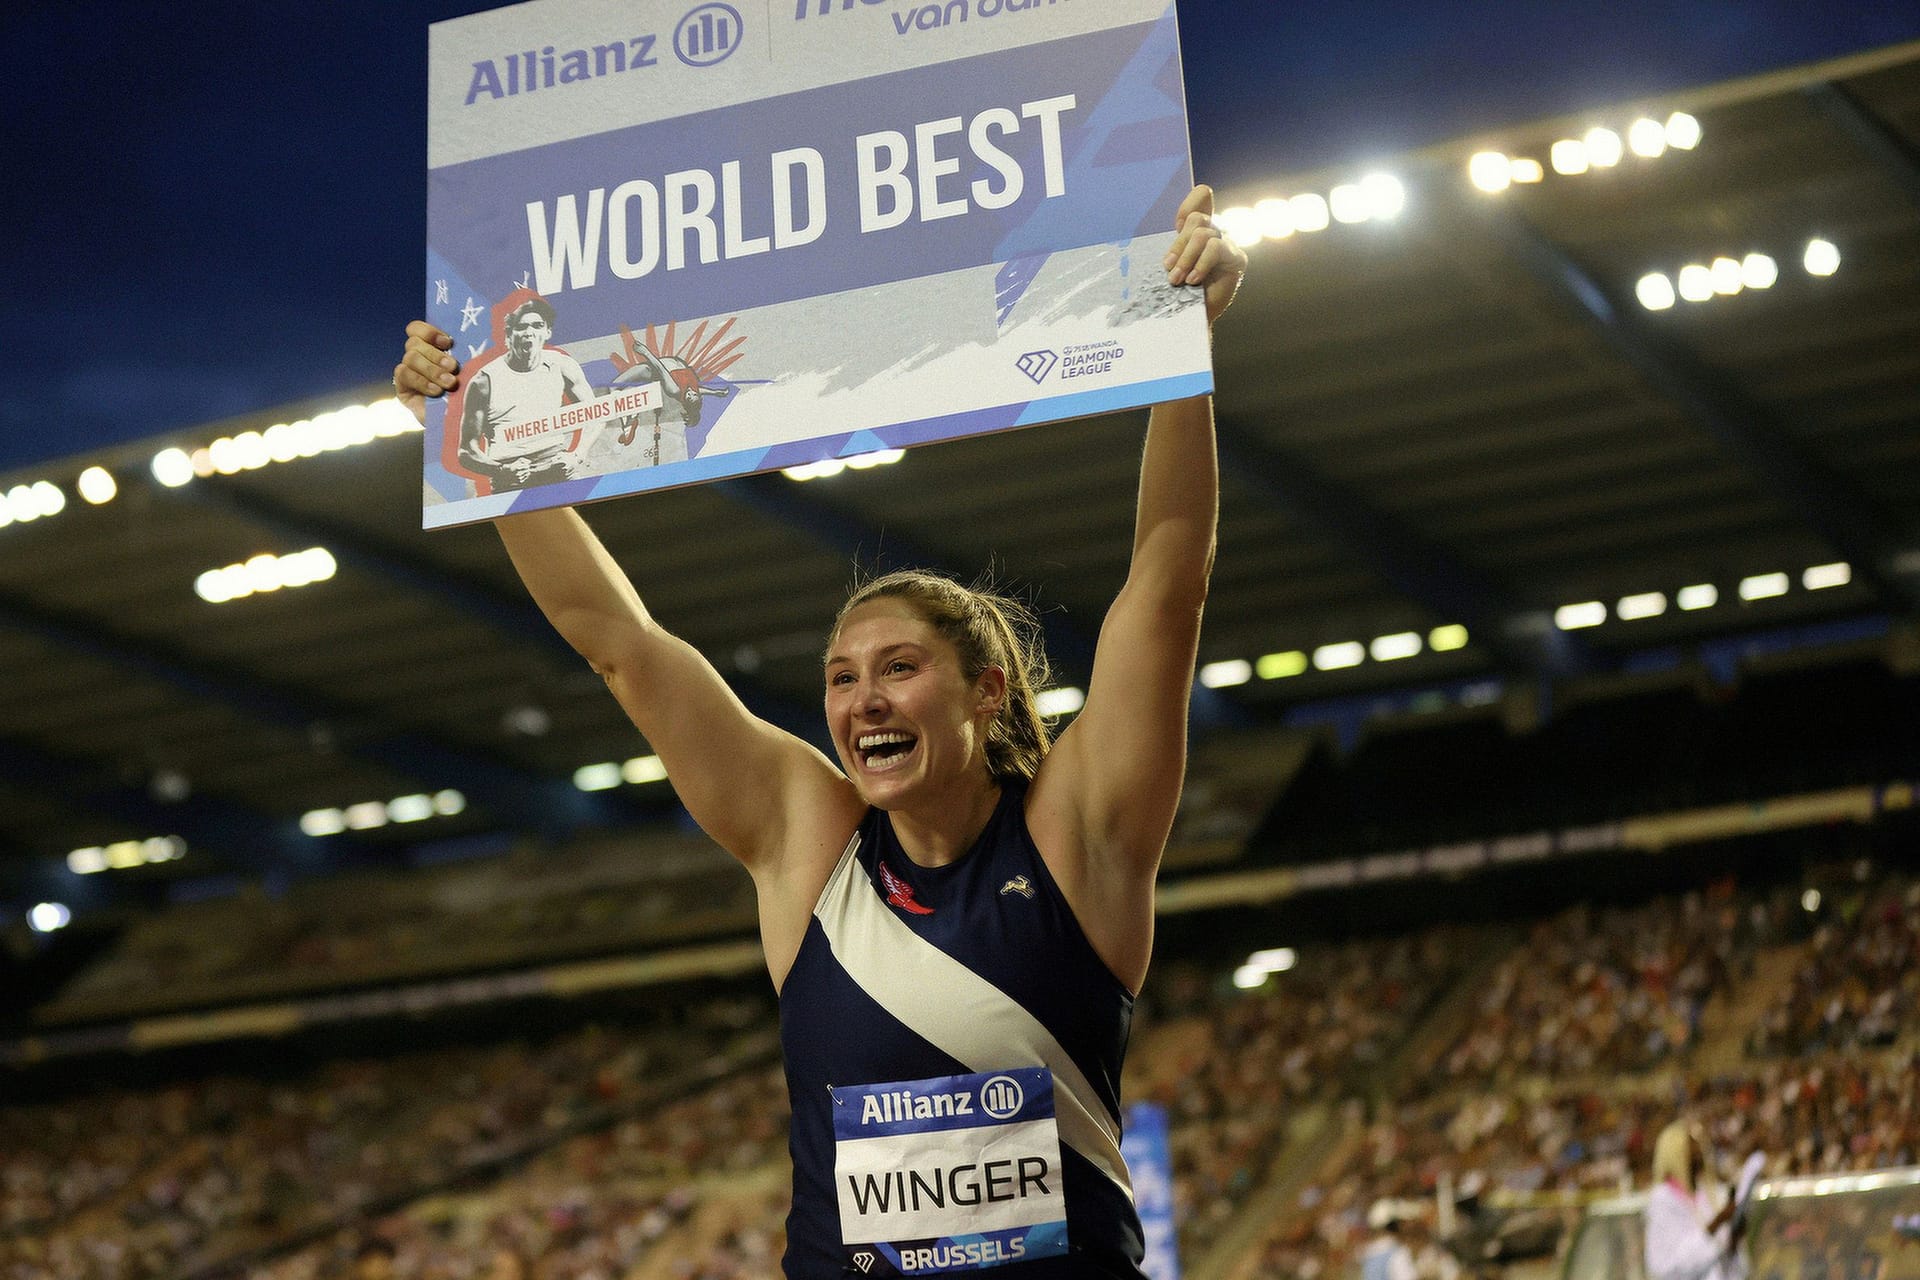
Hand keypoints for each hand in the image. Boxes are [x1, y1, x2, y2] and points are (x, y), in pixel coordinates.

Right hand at [393, 321, 459, 425]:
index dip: (429, 331)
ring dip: (432, 369)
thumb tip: (473, 340)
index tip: (448, 342)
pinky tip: (436, 391)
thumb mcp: (468, 371)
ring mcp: (408, 371)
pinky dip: (422, 382)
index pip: (417, 329)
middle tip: (453, 367)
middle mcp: (417, 357)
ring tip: (450, 383)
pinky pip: (405, 375)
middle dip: (436, 354)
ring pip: (411, 357)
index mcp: (431, 348)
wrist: (462, 425)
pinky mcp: (402, 388)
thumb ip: (463, 355)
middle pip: (415, 343)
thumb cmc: (469, 394)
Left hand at [1163, 184, 1245, 326]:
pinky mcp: (1236, 258)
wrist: (1194, 318)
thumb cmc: (1181, 292)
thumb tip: (1165, 249)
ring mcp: (1227, 244)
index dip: (1190, 203)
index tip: (1177, 224)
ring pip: (1204, 234)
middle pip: (1197, 219)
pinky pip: (1215, 248)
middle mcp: (1215, 233)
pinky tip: (1194, 280)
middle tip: (1169, 269)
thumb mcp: (1172, 266)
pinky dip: (1200, 264)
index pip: (1202, 197)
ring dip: (1186, 257)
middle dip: (1179, 245)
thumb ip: (1173, 250)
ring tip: (1179, 279)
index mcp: (1198, 230)